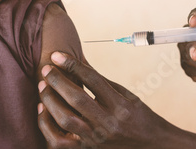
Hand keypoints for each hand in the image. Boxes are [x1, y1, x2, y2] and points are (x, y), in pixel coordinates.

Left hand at [37, 52, 180, 148]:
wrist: (152, 147)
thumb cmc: (139, 117)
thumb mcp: (125, 94)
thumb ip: (100, 80)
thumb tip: (79, 60)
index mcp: (121, 106)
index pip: (93, 80)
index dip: (73, 65)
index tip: (57, 55)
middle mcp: (109, 123)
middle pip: (77, 98)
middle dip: (58, 81)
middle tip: (46, 69)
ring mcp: (97, 139)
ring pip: (66, 119)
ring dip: (50, 100)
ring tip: (42, 86)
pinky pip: (61, 141)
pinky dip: (48, 126)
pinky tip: (43, 111)